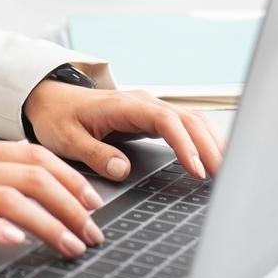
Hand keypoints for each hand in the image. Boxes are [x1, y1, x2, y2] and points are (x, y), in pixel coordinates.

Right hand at [0, 137, 104, 257]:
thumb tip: (27, 187)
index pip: (36, 156)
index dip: (71, 178)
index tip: (94, 201)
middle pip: (34, 176)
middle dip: (72, 205)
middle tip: (93, 231)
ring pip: (12, 197)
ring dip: (49, 222)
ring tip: (70, 245)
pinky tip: (16, 241)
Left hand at [22, 81, 224, 181]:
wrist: (51, 100)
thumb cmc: (58, 117)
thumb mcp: (68, 139)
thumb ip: (95, 153)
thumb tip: (123, 169)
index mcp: (123, 105)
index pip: (165, 121)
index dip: (184, 144)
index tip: (196, 168)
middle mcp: (142, 103)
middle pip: (187, 119)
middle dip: (209, 146)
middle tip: (224, 177)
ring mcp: (150, 109)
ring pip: (192, 120)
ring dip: (212, 142)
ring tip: (227, 171)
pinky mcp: (152, 118)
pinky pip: (185, 125)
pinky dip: (204, 140)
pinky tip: (215, 158)